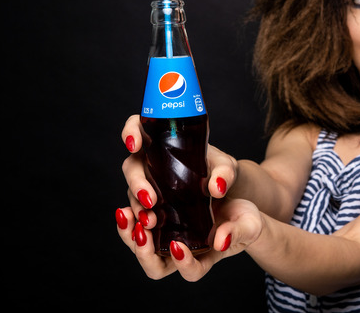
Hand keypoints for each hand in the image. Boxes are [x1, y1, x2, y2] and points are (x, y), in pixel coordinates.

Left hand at [115, 198, 262, 280]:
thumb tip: (220, 240)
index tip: (177, 245)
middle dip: (144, 253)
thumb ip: (237, 232)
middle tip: (141, 232)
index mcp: (206, 258)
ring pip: (142, 248)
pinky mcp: (162, 221)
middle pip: (156, 267)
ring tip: (127, 215)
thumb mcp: (248, 223)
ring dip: (130, 235)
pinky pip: (139, 227)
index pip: (192, 271)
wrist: (237, 201)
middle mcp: (183, 254)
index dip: (183, 264)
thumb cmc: (245, 218)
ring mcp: (169, 239)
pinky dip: (131, 219)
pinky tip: (128, 205)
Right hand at [116, 114, 249, 278]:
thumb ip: (225, 174)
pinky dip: (139, 224)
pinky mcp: (153, 208)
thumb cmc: (223, 173)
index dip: (131, 131)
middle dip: (135, 182)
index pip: (138, 127)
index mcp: (164, 141)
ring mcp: (150, 185)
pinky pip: (138, 215)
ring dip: (137, 207)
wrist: (228, 196)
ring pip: (132, 194)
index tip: (135, 144)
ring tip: (150, 220)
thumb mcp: (227, 169)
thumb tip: (217, 188)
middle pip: (131, 166)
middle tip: (150, 198)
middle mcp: (152, 163)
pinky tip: (147, 232)